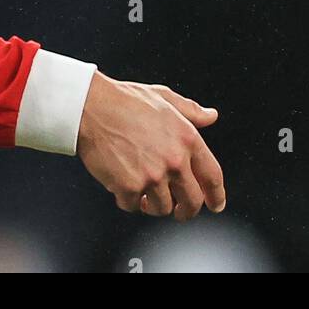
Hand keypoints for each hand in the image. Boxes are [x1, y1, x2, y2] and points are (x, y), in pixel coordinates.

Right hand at [76, 72, 225, 221]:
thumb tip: (211, 116)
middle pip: (192, 201)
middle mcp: (174, 160)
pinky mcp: (129, 187)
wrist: (91, 108)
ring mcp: (152, 176)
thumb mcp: (164, 98)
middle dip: (187, 210)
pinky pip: (134, 206)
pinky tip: (124, 185)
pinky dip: (129, 200)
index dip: (217, 195)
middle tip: (180, 210)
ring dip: (154, 204)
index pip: (212, 176)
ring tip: (145, 192)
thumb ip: (191, 111)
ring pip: (162, 209)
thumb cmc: (125, 101)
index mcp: (187, 138)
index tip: (215, 205)